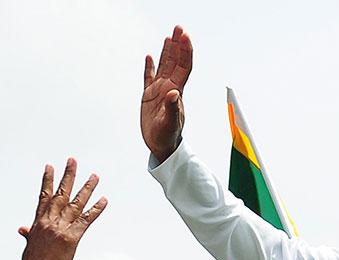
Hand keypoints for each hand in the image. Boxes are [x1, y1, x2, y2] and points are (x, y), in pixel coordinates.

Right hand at [16, 162, 106, 259]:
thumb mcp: (29, 247)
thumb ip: (30, 234)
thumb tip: (24, 229)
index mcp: (38, 223)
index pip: (43, 196)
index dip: (47, 180)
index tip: (50, 166)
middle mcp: (48, 222)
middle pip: (60, 193)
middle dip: (68, 176)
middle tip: (73, 160)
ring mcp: (59, 229)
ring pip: (75, 203)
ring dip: (87, 188)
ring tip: (95, 176)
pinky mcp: (71, 239)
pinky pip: (86, 220)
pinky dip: (96, 209)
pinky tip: (103, 200)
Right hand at [142, 25, 192, 161]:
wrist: (161, 147)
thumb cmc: (168, 138)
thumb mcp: (170, 124)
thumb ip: (172, 109)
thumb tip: (174, 93)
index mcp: (176, 92)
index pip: (183, 67)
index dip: (185, 51)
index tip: (185, 36)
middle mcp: (169, 88)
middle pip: (175, 62)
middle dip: (178, 45)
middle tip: (179, 28)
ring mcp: (159, 91)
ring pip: (164, 66)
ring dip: (167, 51)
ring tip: (169, 36)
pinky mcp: (149, 97)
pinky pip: (148, 77)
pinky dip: (150, 66)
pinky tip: (150, 56)